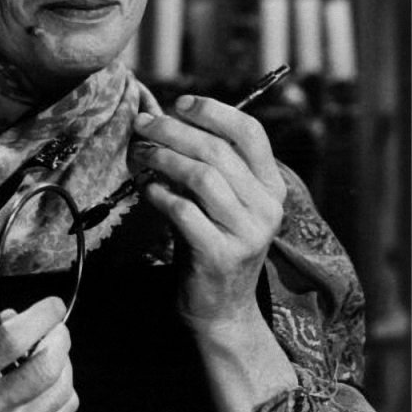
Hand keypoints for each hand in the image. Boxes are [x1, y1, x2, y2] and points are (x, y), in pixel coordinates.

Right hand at [0, 296, 76, 411]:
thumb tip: (19, 317)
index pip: (9, 342)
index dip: (40, 317)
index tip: (52, 305)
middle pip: (44, 368)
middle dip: (60, 339)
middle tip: (56, 329)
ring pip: (61, 391)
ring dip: (64, 363)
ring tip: (50, 355)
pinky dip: (62, 390)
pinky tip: (46, 383)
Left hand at [132, 95, 285, 331]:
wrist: (221, 308)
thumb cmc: (211, 241)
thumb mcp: (218, 200)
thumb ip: (202, 163)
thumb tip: (161, 119)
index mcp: (272, 186)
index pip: (250, 133)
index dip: (214, 111)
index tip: (180, 103)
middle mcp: (267, 207)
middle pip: (218, 151)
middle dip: (174, 131)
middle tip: (143, 125)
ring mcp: (247, 233)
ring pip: (202, 177)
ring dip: (163, 158)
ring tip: (139, 154)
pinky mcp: (220, 255)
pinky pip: (183, 211)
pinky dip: (159, 193)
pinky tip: (145, 189)